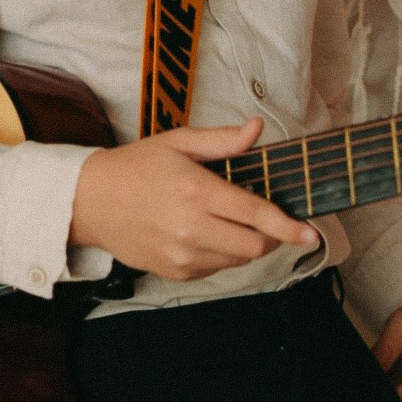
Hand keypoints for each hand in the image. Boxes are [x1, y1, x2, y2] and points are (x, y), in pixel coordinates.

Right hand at [70, 118, 319, 280]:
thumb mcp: (178, 142)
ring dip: (246, 244)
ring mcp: (182, 255)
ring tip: (228, 220)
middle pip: (253, 245)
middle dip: (270, 235)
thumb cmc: (138, 166)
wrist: (92, 201)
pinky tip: (205, 232)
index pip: (254, 214)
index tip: (310, 233)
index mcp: (196, 190)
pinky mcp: (175, 272)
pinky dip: (222, 253)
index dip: (287, 226)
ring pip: (237, 260)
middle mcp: (191, 228)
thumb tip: (257, 129)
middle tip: (265, 218)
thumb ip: (222, 140)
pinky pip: (215, 269)